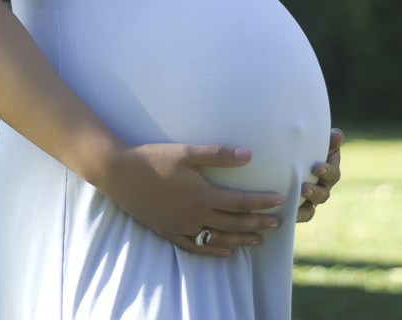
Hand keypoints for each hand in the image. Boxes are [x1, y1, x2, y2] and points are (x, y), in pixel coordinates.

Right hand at [108, 142, 286, 256]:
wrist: (119, 173)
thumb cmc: (154, 157)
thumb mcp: (187, 151)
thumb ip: (219, 155)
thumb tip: (249, 156)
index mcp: (202, 194)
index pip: (241, 201)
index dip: (262, 201)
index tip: (281, 200)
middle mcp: (195, 215)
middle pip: (234, 223)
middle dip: (258, 223)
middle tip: (279, 224)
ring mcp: (181, 226)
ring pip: (218, 237)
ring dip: (240, 239)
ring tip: (258, 240)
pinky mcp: (168, 231)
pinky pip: (195, 247)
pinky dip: (212, 249)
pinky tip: (223, 251)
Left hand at [297, 127, 343, 222]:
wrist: (291, 154)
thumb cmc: (307, 144)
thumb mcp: (318, 140)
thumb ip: (330, 138)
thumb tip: (337, 137)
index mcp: (329, 170)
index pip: (333, 174)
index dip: (327, 171)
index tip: (317, 167)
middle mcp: (322, 187)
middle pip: (323, 194)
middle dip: (315, 191)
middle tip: (304, 187)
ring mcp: (311, 198)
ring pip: (312, 207)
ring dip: (304, 206)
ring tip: (294, 201)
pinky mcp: (299, 206)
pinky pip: (301, 215)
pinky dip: (297, 216)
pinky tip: (288, 214)